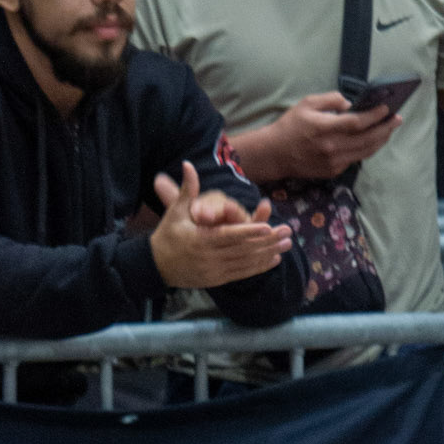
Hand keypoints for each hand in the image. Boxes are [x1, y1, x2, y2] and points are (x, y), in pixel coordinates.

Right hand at [149, 161, 293, 290]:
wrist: (156, 267)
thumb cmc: (168, 234)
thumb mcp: (176, 211)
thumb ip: (187, 189)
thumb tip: (188, 164)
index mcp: (199, 240)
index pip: (228, 235)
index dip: (249, 231)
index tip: (268, 226)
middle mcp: (208, 257)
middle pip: (242, 249)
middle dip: (267, 241)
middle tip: (287, 231)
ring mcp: (214, 271)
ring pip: (245, 262)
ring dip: (268, 253)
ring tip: (287, 244)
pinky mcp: (217, 279)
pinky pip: (242, 273)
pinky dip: (258, 267)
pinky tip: (274, 259)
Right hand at [255, 91, 399, 178]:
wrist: (275, 154)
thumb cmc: (290, 126)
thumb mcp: (307, 104)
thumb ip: (330, 99)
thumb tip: (350, 104)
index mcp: (325, 128)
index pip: (358, 122)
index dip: (375, 116)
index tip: (387, 108)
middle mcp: (331, 147)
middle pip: (367, 139)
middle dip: (385, 128)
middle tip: (397, 119)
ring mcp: (333, 162)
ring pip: (365, 152)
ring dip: (380, 140)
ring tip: (389, 130)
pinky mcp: (332, 171)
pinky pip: (355, 159)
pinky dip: (366, 149)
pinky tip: (372, 140)